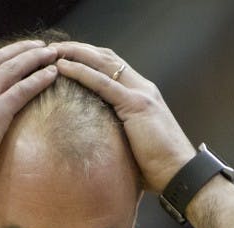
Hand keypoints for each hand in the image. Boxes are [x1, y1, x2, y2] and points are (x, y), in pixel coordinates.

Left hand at [52, 42, 195, 192]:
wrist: (182, 174)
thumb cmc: (160, 167)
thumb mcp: (136, 143)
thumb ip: (120, 133)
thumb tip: (99, 142)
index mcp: (144, 95)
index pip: (114, 66)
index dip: (90, 58)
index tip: (67, 57)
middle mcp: (143, 88)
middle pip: (106, 58)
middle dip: (79, 49)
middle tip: (53, 48)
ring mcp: (141, 94)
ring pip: (103, 63)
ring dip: (75, 54)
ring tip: (52, 51)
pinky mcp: (136, 105)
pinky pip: (103, 83)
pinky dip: (81, 72)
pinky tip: (63, 67)